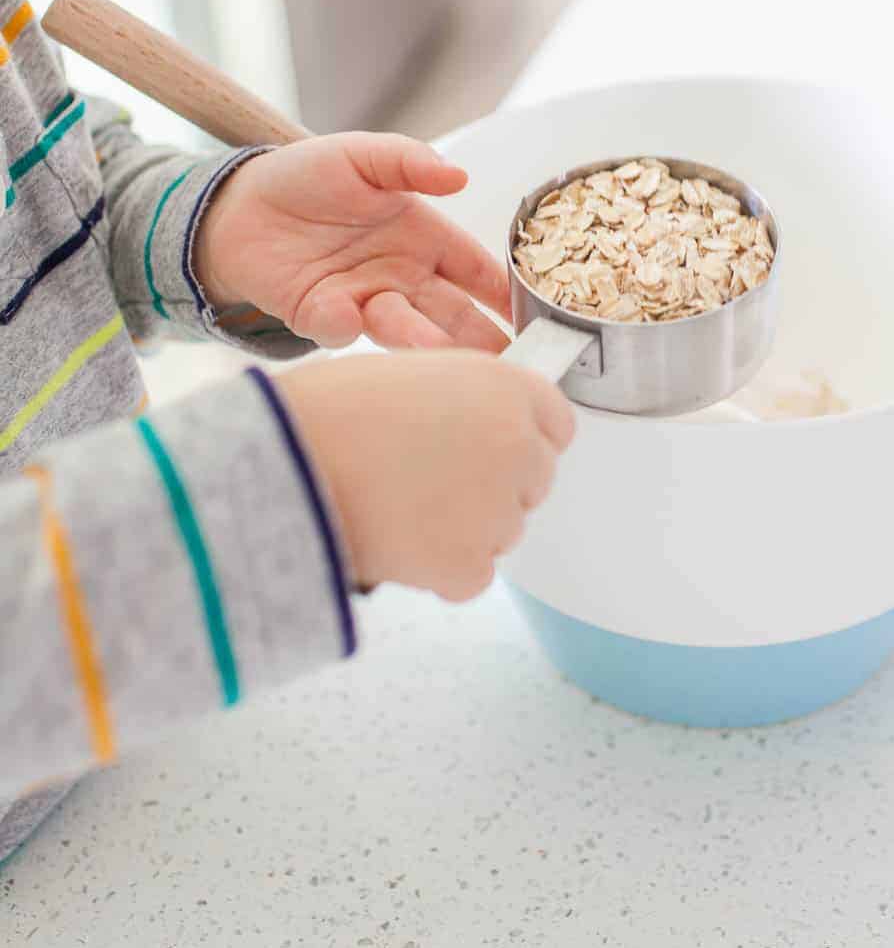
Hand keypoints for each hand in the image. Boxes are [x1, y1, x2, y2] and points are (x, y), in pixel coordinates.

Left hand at [194, 134, 510, 352]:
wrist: (237, 205)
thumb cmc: (306, 176)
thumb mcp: (362, 155)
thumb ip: (408, 162)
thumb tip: (458, 175)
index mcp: (423, 237)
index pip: (476, 270)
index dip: (505, 291)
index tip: (537, 313)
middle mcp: (401, 276)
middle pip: (452, 313)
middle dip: (480, 339)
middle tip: (509, 363)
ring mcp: (364, 301)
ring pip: (404, 328)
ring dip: (423, 341)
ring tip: (441, 354)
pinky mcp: (320, 316)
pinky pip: (339, 328)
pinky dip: (344, 324)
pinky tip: (349, 314)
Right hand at [277, 352, 574, 600]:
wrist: (283, 461)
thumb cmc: (328, 411)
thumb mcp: (411, 371)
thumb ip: (464, 397)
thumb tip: (479, 426)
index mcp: (503, 386)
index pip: (555, 423)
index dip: (521, 436)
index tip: (495, 448)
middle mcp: (515, 445)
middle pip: (535, 480)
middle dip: (496, 485)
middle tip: (432, 482)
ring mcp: (498, 508)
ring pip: (504, 530)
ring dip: (467, 528)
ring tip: (400, 505)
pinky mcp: (470, 565)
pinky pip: (472, 576)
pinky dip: (441, 570)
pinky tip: (398, 540)